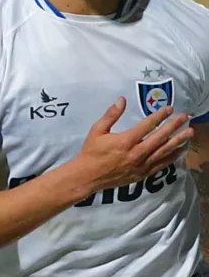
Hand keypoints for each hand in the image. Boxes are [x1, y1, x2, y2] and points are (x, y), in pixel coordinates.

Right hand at [72, 97, 192, 192]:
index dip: (160, 115)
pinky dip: (173, 156)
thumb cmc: (91, 151)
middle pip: (160, 137)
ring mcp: (142, 165)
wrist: (88, 176)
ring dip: (178, 140)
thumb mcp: (97, 130)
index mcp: (126, 140)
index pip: (148, 125)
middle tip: (185, 117)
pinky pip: (162, 164)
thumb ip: (111, 115)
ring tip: (189, 132)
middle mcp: (137, 153)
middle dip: (174, 125)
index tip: (169, 108)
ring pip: (165, 151)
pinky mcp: (143, 174)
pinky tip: (180, 150)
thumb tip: (122, 100)